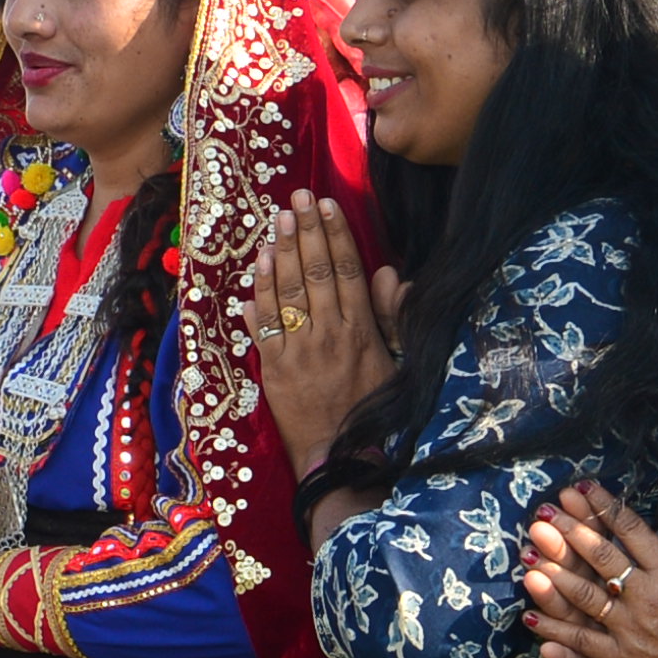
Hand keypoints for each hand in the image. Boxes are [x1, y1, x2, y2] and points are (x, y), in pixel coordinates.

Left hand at [251, 192, 400, 475]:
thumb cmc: (374, 413)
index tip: (327, 206)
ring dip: (283, 250)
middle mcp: (330, 334)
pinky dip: (261, 292)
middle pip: (316, 271)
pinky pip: (265, 323)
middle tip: (298, 198)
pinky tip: (259, 264)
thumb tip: (391, 275)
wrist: (342, 459)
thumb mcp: (398, 364)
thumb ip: (394, 318)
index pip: (347, 271)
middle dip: (306, 230)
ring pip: (290, 290)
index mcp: (362, 330)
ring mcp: (301, 350)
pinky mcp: (276, 369)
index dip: (336, 235)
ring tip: (279, 219)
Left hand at [518, 480, 657, 657]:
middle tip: (543, 514)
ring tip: (529, 555)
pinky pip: (582, 642)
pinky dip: (555, 630)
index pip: (632, 531)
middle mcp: (645, 596)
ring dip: (554, 574)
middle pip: (601, 557)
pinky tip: (531, 616)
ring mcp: (630, 628)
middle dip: (569, 532)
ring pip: (585, 596)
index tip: (583, 489)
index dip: (605, 507)